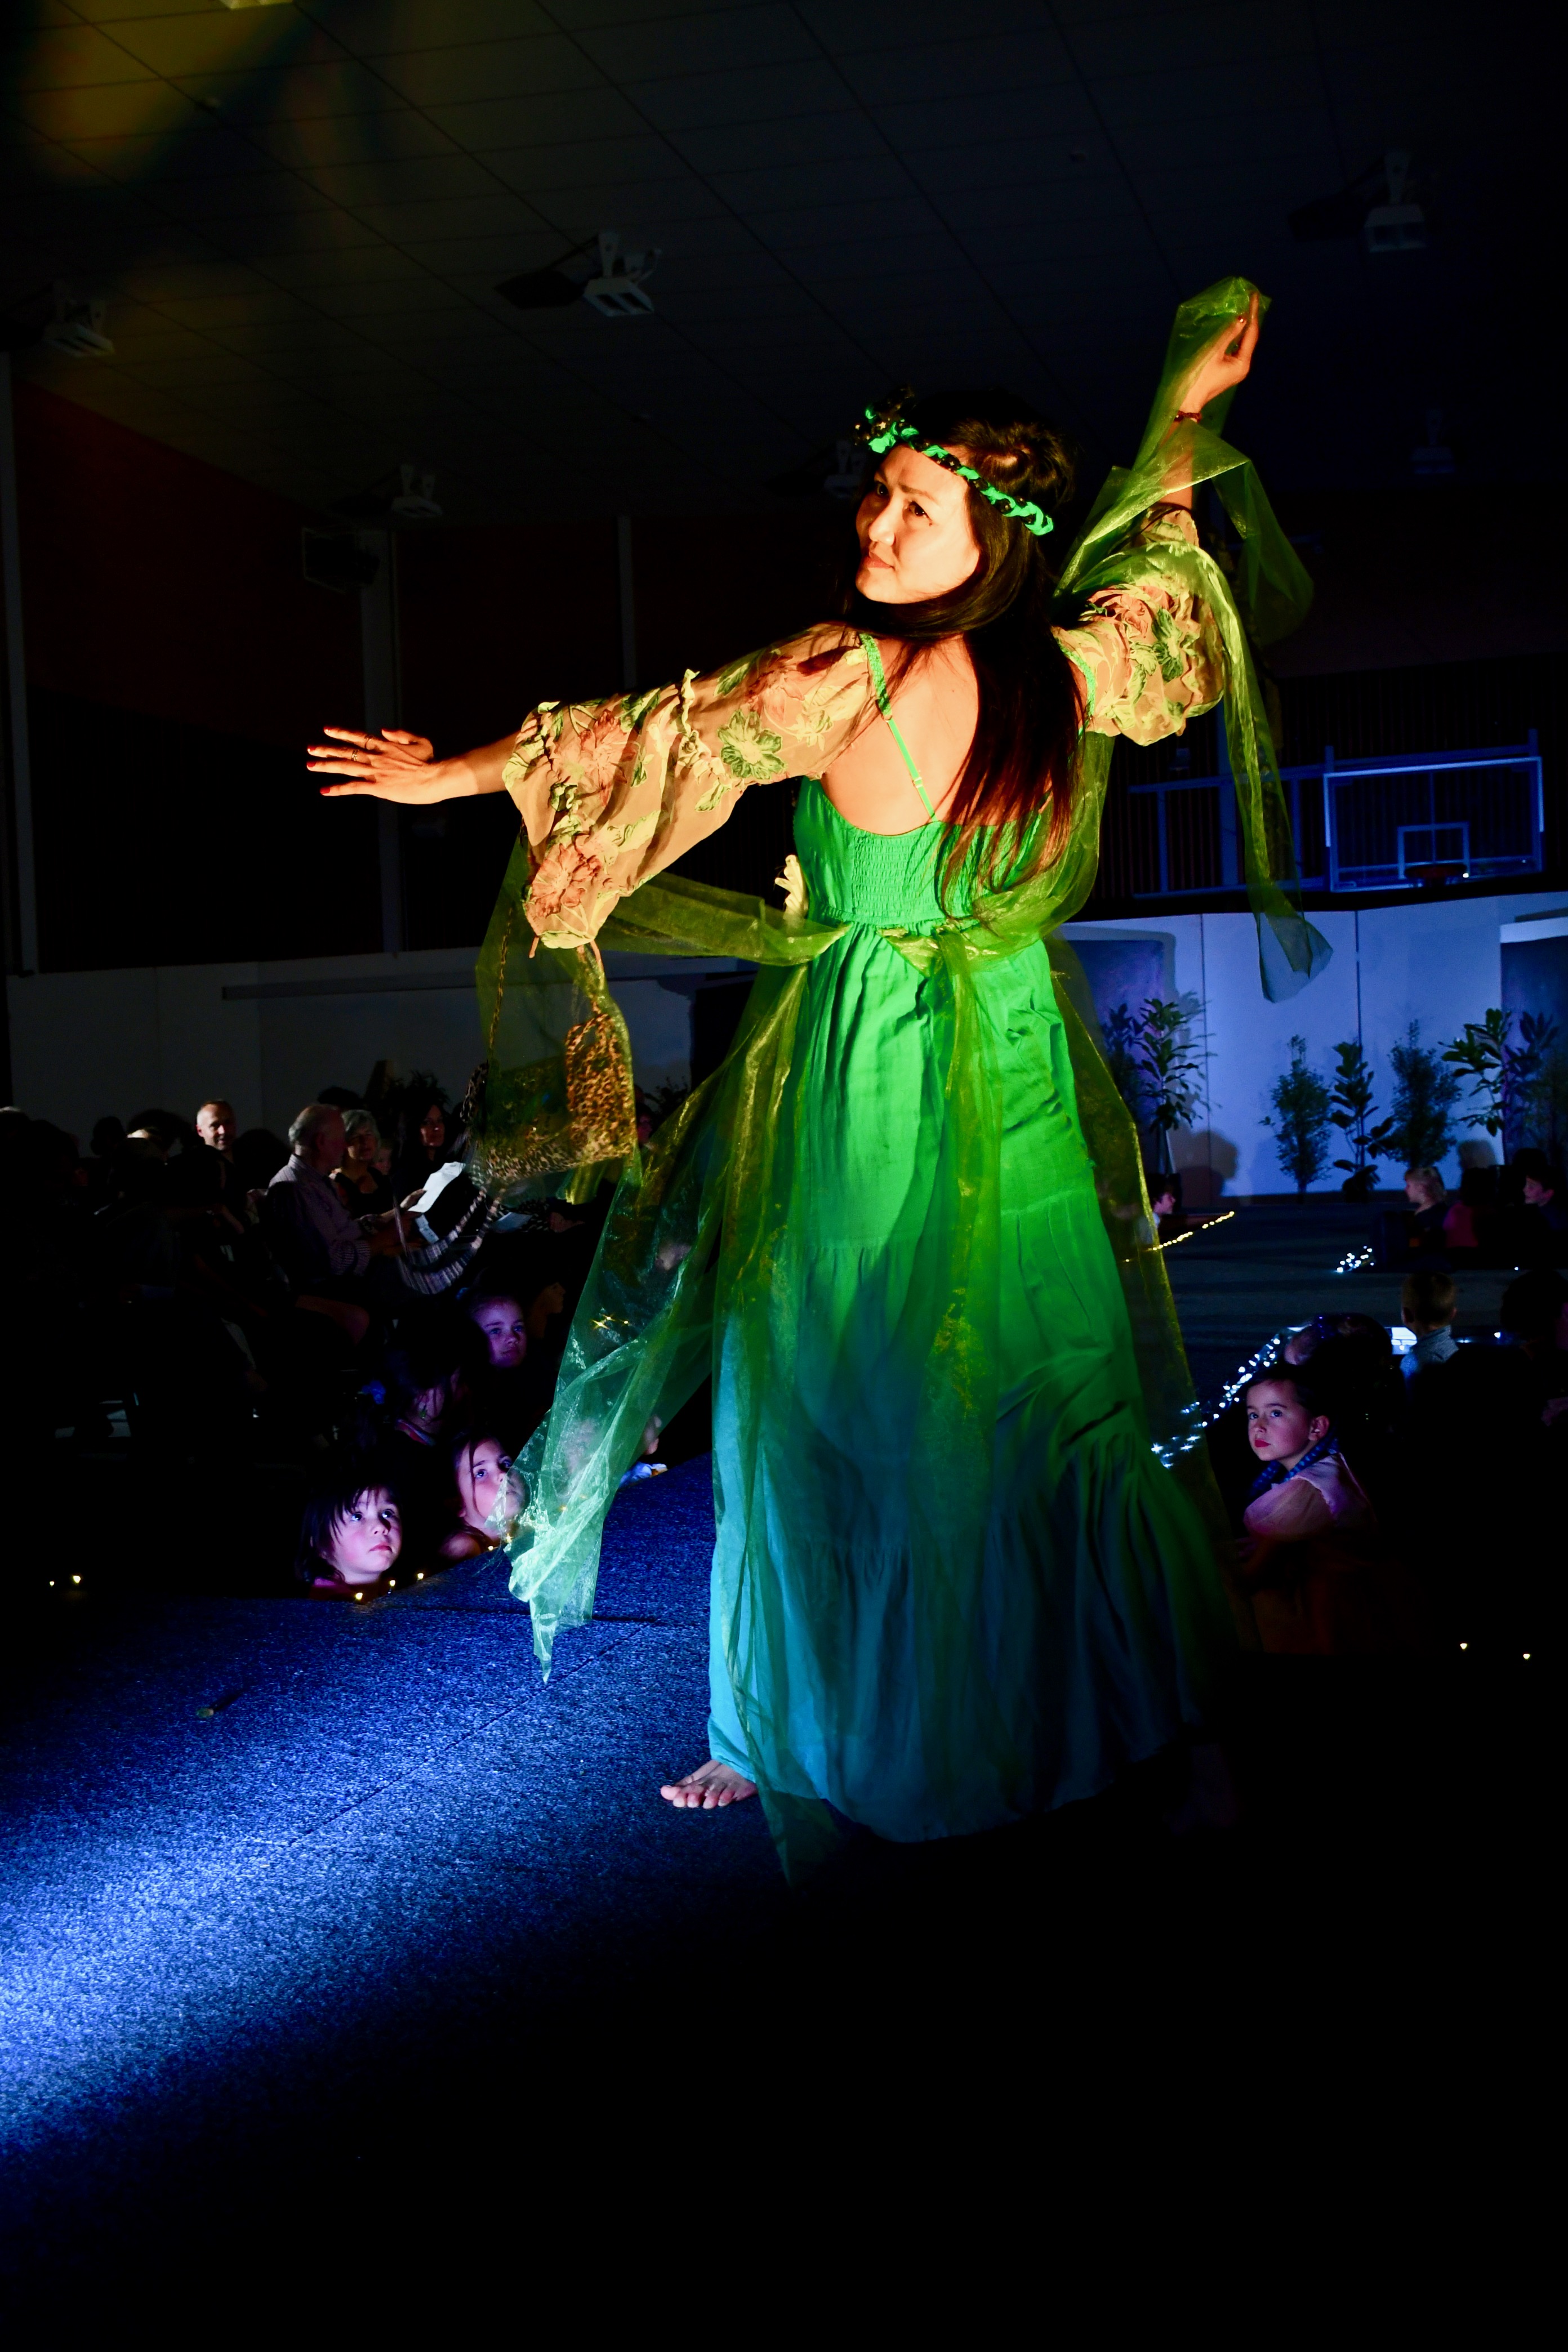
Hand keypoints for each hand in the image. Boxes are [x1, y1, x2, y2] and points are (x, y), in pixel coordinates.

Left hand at [308, 726, 445, 802]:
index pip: (358, 737)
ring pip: (345, 767)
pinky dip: (338, 789)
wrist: (435, 778)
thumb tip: (383, 730)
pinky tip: (324, 791)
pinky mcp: (377, 787)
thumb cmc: (431, 761)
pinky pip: (353, 787)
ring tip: (310, 765)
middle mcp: (375, 757)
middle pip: (345, 751)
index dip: (341, 733)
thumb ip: (400, 734)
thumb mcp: (419, 741)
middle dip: (326, 750)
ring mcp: (375, 772)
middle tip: (310, 748)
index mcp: (384, 745)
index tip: (327, 730)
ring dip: (325, 766)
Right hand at [1174, 289, 1260, 421]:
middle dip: (1249, 320)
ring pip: (1242, 344)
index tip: (1253, 295)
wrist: (1187, 401)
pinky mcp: (1228, 372)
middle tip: (1248, 300)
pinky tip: (1232, 328)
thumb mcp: (1213, 351)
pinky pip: (1235, 350)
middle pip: (1249, 339)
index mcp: (1242, 362)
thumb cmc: (1199, 376)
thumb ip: (1228, 333)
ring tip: (1242, 309)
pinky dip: (1234, 338)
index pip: (1251, 333)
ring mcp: (1236, 370)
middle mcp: (1243, 366)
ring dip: (1242, 328)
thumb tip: (1241, 317)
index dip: (1252, 313)